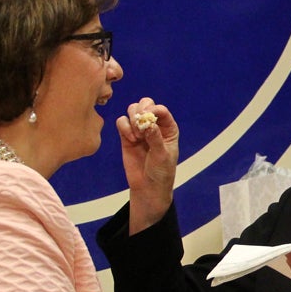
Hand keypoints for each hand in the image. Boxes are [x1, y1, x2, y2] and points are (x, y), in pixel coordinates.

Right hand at [116, 98, 178, 233]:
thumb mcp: (162, 155)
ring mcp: (140, 129)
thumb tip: (148, 123)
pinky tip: (130, 140)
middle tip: (140, 122)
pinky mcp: (127, 136)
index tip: (147, 117)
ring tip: (137, 136)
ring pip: (132, 109)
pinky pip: (122, 122)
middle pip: (146, 104)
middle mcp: (154, 125)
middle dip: (141, 110)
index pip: (161, 110)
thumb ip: (155, 138)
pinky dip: (124, 127)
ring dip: (133, 118)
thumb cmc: (160, 172)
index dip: (153, 109)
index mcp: (168, 128)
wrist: (148, 187)